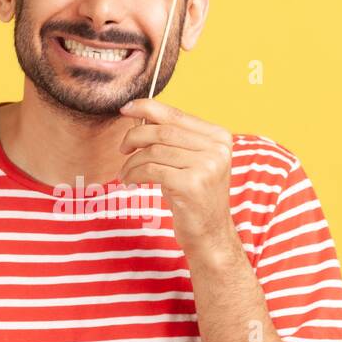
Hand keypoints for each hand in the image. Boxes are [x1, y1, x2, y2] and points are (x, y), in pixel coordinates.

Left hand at [117, 98, 240, 258]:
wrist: (210, 234)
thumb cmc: (193, 197)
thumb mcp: (190, 162)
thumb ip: (173, 138)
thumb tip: (140, 115)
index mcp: (219, 137)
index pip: (176, 115)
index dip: (147, 107)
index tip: (125, 109)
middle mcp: (216, 148)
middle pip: (162, 131)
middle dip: (134, 136)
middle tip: (122, 149)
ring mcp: (206, 166)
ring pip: (153, 151)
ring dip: (131, 162)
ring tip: (124, 173)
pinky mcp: (191, 184)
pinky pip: (150, 170)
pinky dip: (133, 174)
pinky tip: (129, 182)